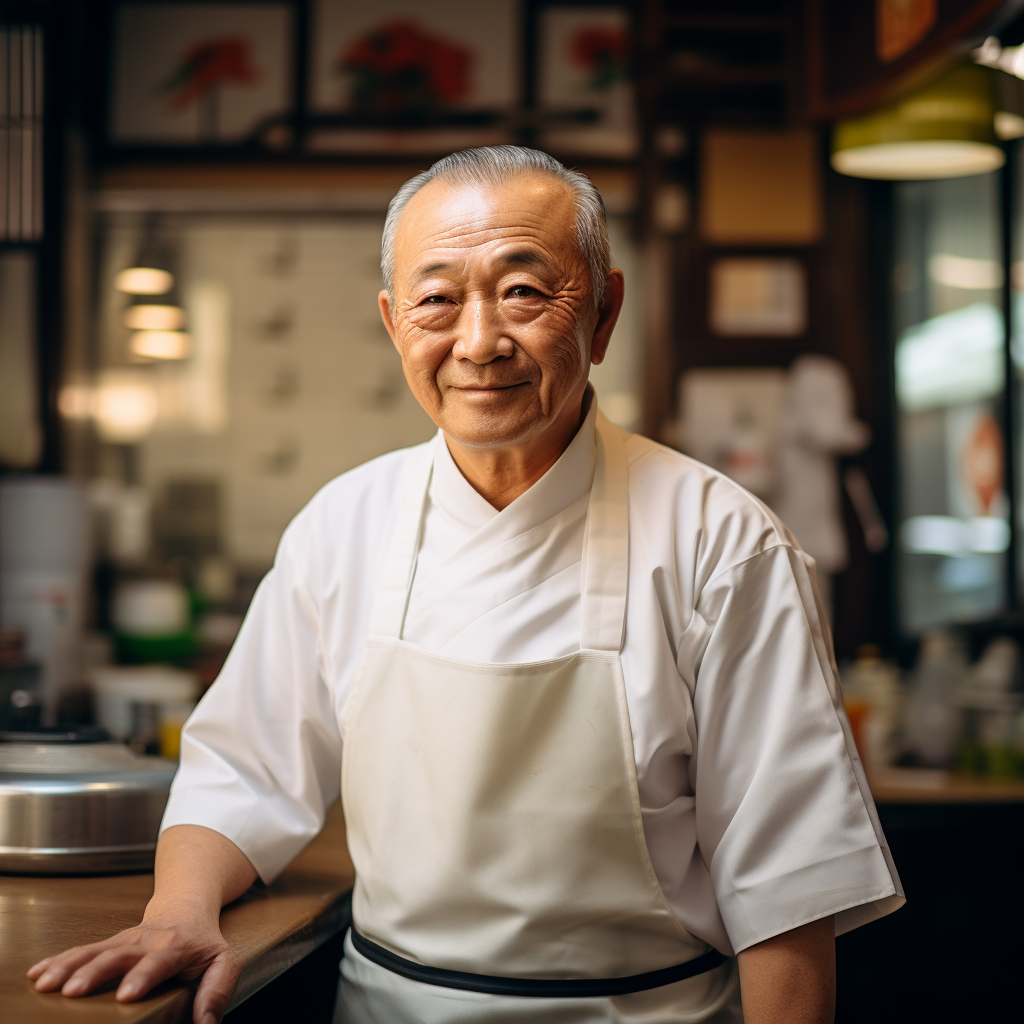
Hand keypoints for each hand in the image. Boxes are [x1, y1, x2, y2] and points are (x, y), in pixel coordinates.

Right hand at [26, 903, 239, 1023]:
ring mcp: (123, 941)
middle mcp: (145, 941)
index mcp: (175, 947)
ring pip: (93, 951)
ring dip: (68, 966)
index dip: (143, 977)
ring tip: (45, 984)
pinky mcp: (107, 945)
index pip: (158, 962)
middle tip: (73, 991)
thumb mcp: (223, 962)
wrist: (186, 908)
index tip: (126, 995)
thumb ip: (217, 991)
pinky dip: (57, 961)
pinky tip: (36, 974)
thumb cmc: (204, 942)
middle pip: (118, 955)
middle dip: (95, 973)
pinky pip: (80, 951)